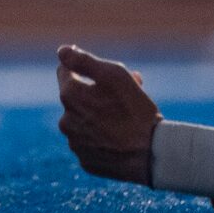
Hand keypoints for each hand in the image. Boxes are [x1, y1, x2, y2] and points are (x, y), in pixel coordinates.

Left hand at [56, 45, 160, 184]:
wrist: (151, 153)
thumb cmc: (135, 110)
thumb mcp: (113, 74)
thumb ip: (83, 60)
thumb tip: (61, 51)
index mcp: (69, 96)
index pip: (64, 71)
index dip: (83, 69)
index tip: (102, 73)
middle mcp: (66, 121)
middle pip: (77, 98)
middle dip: (96, 93)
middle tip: (124, 95)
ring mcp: (75, 143)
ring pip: (84, 121)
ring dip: (99, 115)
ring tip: (126, 118)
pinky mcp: (86, 161)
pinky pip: (91, 142)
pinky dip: (102, 137)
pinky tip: (121, 137)